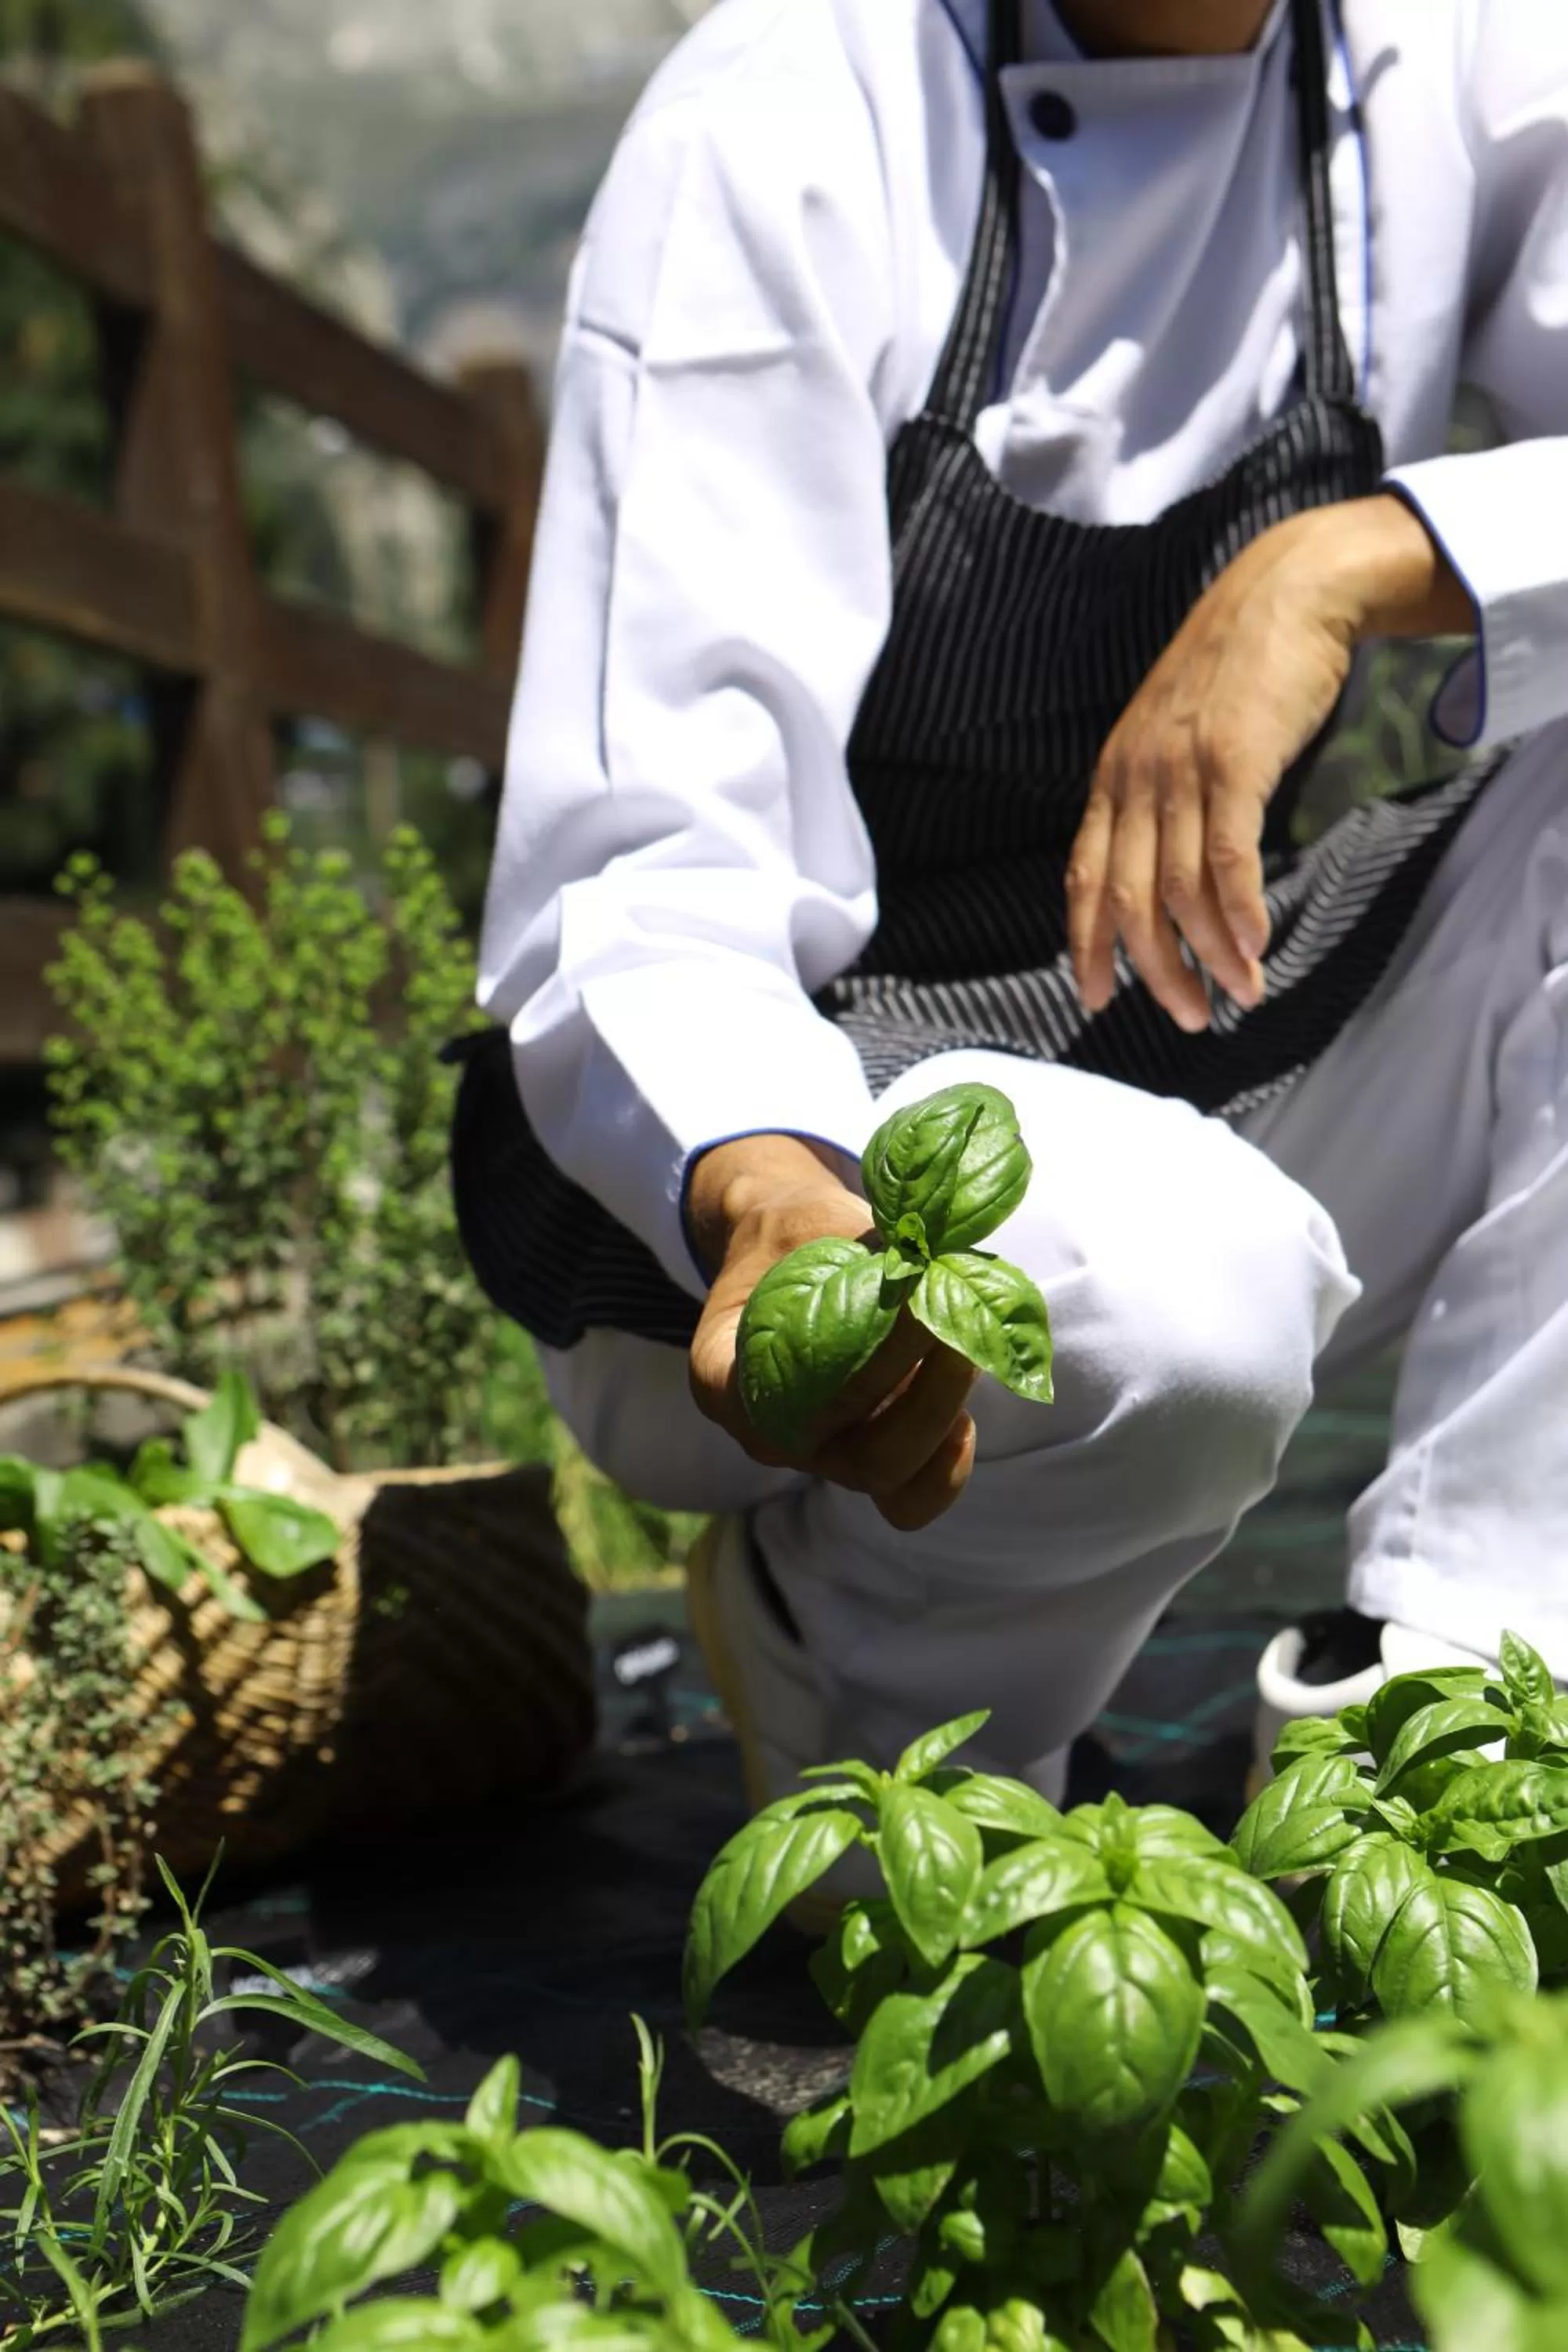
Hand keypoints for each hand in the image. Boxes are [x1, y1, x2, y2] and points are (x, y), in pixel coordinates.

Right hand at [686, 1134, 978, 1530]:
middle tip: (955, 1327)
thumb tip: (934, 1261)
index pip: (776, 1395)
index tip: (910, 1299)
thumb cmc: (795, 1234)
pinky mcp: (867, 1457)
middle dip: (915, 1393)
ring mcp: (819, 1452)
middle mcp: (767, 1431)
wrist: (790, 1254)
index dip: (854, 1359)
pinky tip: (968, 1411)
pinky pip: (910, 1494)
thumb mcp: (811, 1221)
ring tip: (968, 1353)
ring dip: (938, 1418)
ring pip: (887, 1476)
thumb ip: (862, 1248)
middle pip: (843, 1449)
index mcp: (722, 1374)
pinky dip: (947, 1462)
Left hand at [1066, 494, 1472, 1032]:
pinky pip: (1227, 860)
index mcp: (1114, 775)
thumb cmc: (1238, 666)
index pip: (1084, 876)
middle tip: (1188, 1017)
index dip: (1085, 944)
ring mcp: (1182, 770)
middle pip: (1128, 900)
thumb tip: (1169, 870)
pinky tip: (1255, 948)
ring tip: (1239, 996)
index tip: (1094, 998)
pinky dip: (1239, 913)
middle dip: (1154, 972)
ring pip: (1179, 891)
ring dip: (1210, 956)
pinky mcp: (1234, 763)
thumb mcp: (1173, 731)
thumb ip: (1161, 794)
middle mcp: (1136, 778)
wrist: (1286, 591)